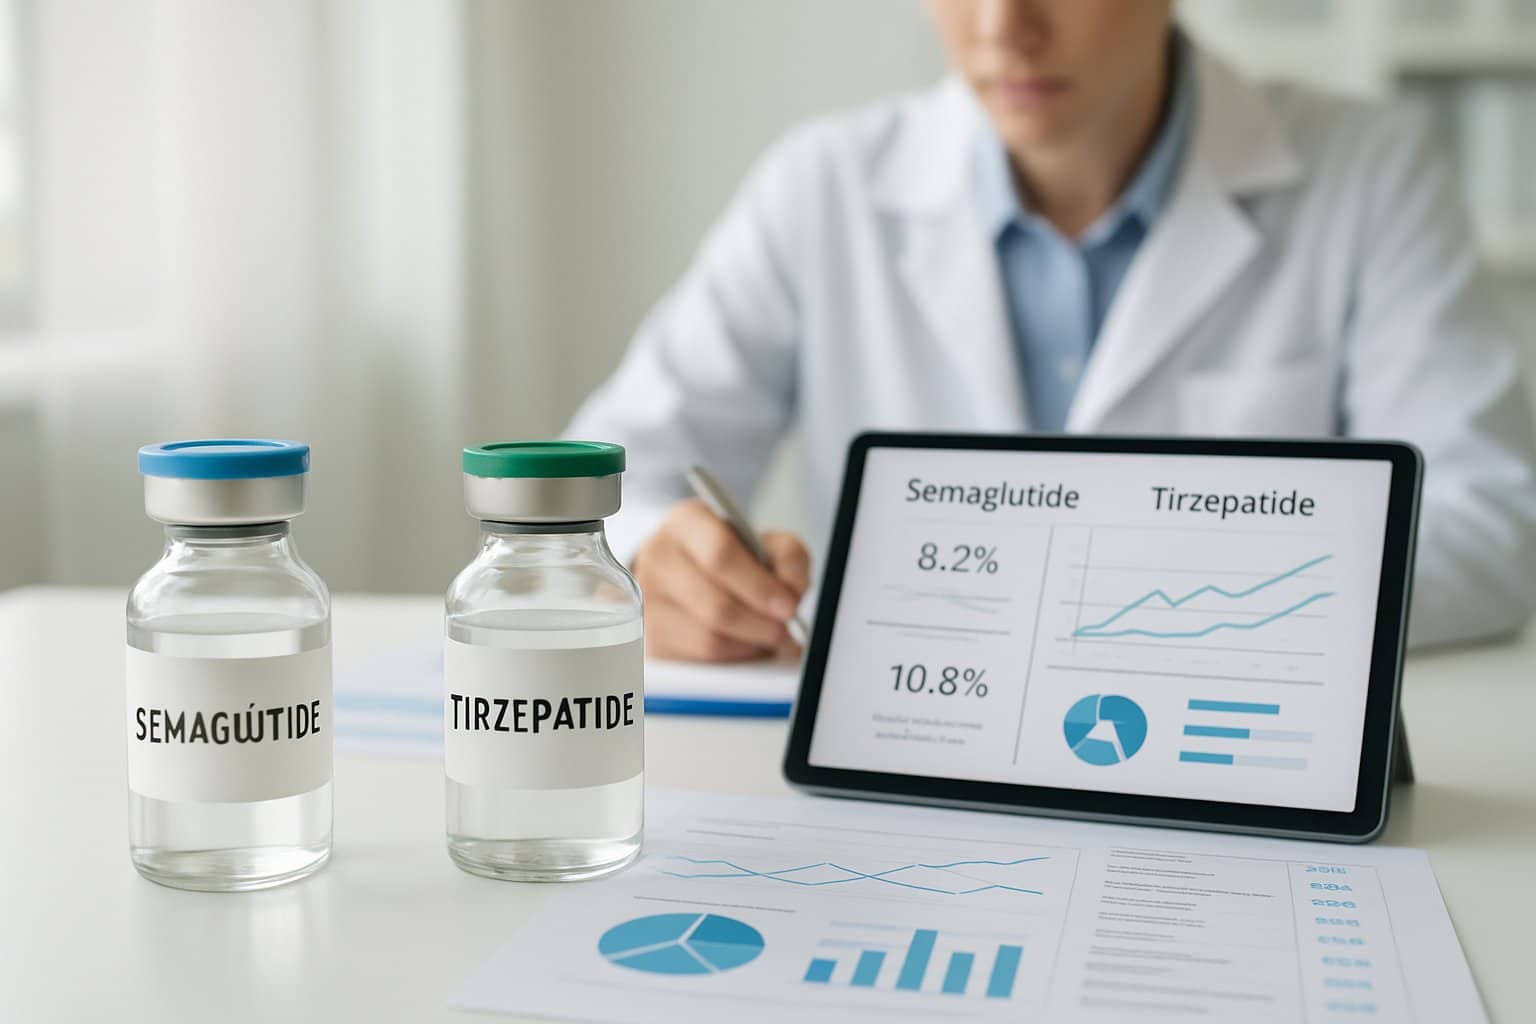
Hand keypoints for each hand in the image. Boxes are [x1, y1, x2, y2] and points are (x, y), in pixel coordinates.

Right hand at [635, 499, 810, 661]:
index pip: (720, 554)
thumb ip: (788, 556)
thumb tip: (791, 591)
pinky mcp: (650, 639)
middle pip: (715, 605)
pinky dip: (734, 657)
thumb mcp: (764, 543)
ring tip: (770, 636)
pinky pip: (701, 660)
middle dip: (761, 624)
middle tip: (787, 631)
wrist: (691, 575)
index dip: (759, 586)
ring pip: (709, 638)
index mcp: (686, 522)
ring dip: (751, 644)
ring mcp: (648, 601)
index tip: (789, 606)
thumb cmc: (733, 557)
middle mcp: (658, 558)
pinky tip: (746, 644)